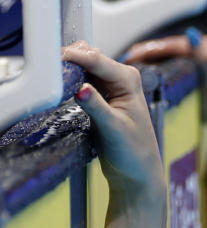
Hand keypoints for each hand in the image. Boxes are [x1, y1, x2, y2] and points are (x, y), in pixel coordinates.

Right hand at [63, 42, 162, 194]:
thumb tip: (81, 89)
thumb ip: (97, 107)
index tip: (54, 58)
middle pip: (87, 58)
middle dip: (69, 60)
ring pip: (82, 67)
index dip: (75, 56)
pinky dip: (68, 79)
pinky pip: (79, 79)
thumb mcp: (113, 128)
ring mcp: (108, 86)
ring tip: (50, 78)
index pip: (97, 60)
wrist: (136, 171)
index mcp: (129, 80)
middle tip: (49, 70)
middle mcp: (120, 78)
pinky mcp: (98, 96)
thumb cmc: (134, 152)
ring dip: (67, 69)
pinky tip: (58, 86)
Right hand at [124, 32, 206, 135]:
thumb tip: (193, 36)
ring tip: (129, 62)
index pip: (178, 44)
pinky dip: (158, 64)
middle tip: (125, 58)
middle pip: (172, 47)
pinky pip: (173, 60)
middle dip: (148, 52)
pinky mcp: (199, 66)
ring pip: (170, 53)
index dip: (153, 49)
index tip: (132, 55)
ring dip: (150, 57)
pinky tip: (143, 68)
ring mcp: (205, 55)